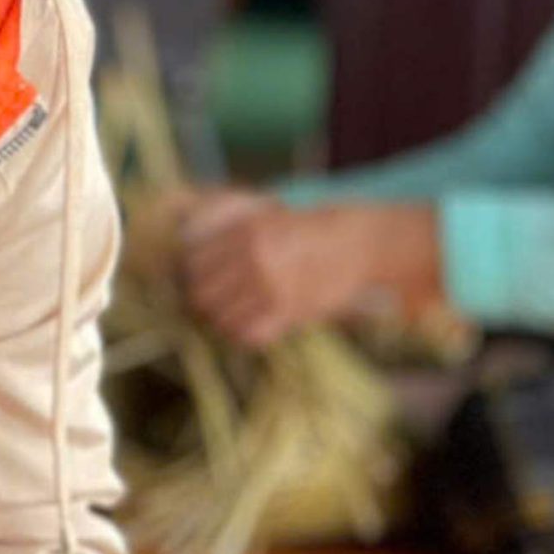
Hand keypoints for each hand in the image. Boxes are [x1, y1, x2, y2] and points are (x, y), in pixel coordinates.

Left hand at [180, 195, 440, 349]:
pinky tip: (253, 327)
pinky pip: (248, 334)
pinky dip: (246, 335)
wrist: (361, 243)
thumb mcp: (270, 218)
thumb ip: (234, 235)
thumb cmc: (316, 230)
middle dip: (206, 302)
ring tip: (237, 317)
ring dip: (225, 321)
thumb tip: (192, 253)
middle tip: (218, 303)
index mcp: (246, 233)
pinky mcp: (289, 310)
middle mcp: (253, 259)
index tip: (203, 280)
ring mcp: (270, 286)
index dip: (194, 275)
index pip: (194, 263)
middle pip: (202, 295)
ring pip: (222, 318)